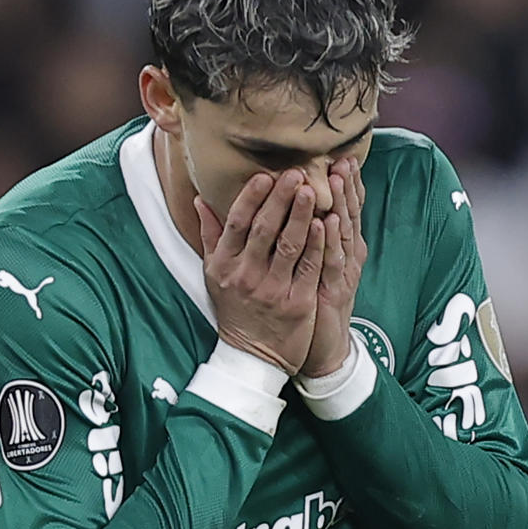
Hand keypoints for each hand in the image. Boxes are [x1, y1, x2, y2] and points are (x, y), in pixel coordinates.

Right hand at [196, 170, 325, 374]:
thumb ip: (211, 235)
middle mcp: (246, 276)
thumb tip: (201, 199)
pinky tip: (326, 223)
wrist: (253, 355)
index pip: (237, 223)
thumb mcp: (214, 274)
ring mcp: (272, 290)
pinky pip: (309, 268)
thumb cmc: (235, 308)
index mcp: (225, 265)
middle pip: (263, 230)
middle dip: (280, 199)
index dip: (251, 198)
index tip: (265, 175)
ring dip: (301, 215)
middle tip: (295, 173)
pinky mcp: (298, 303)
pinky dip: (317, 244)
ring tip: (312, 190)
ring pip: (289, 245)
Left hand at [301, 158, 367, 378]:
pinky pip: (331, 263)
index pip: (345, 208)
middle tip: (343, 159)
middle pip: (349, 214)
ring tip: (337, 179)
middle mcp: (346, 256)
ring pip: (343, 234)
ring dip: (340, 205)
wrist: (322, 348)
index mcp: (339, 247)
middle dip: (346, 186)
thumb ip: (308, 235)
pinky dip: (330, 241)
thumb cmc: (313, 302)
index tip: (341, 156)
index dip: (345, 184)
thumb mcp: (313, 264)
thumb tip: (302, 205)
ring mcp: (342, 273)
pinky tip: (329, 222)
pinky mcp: (334, 292)